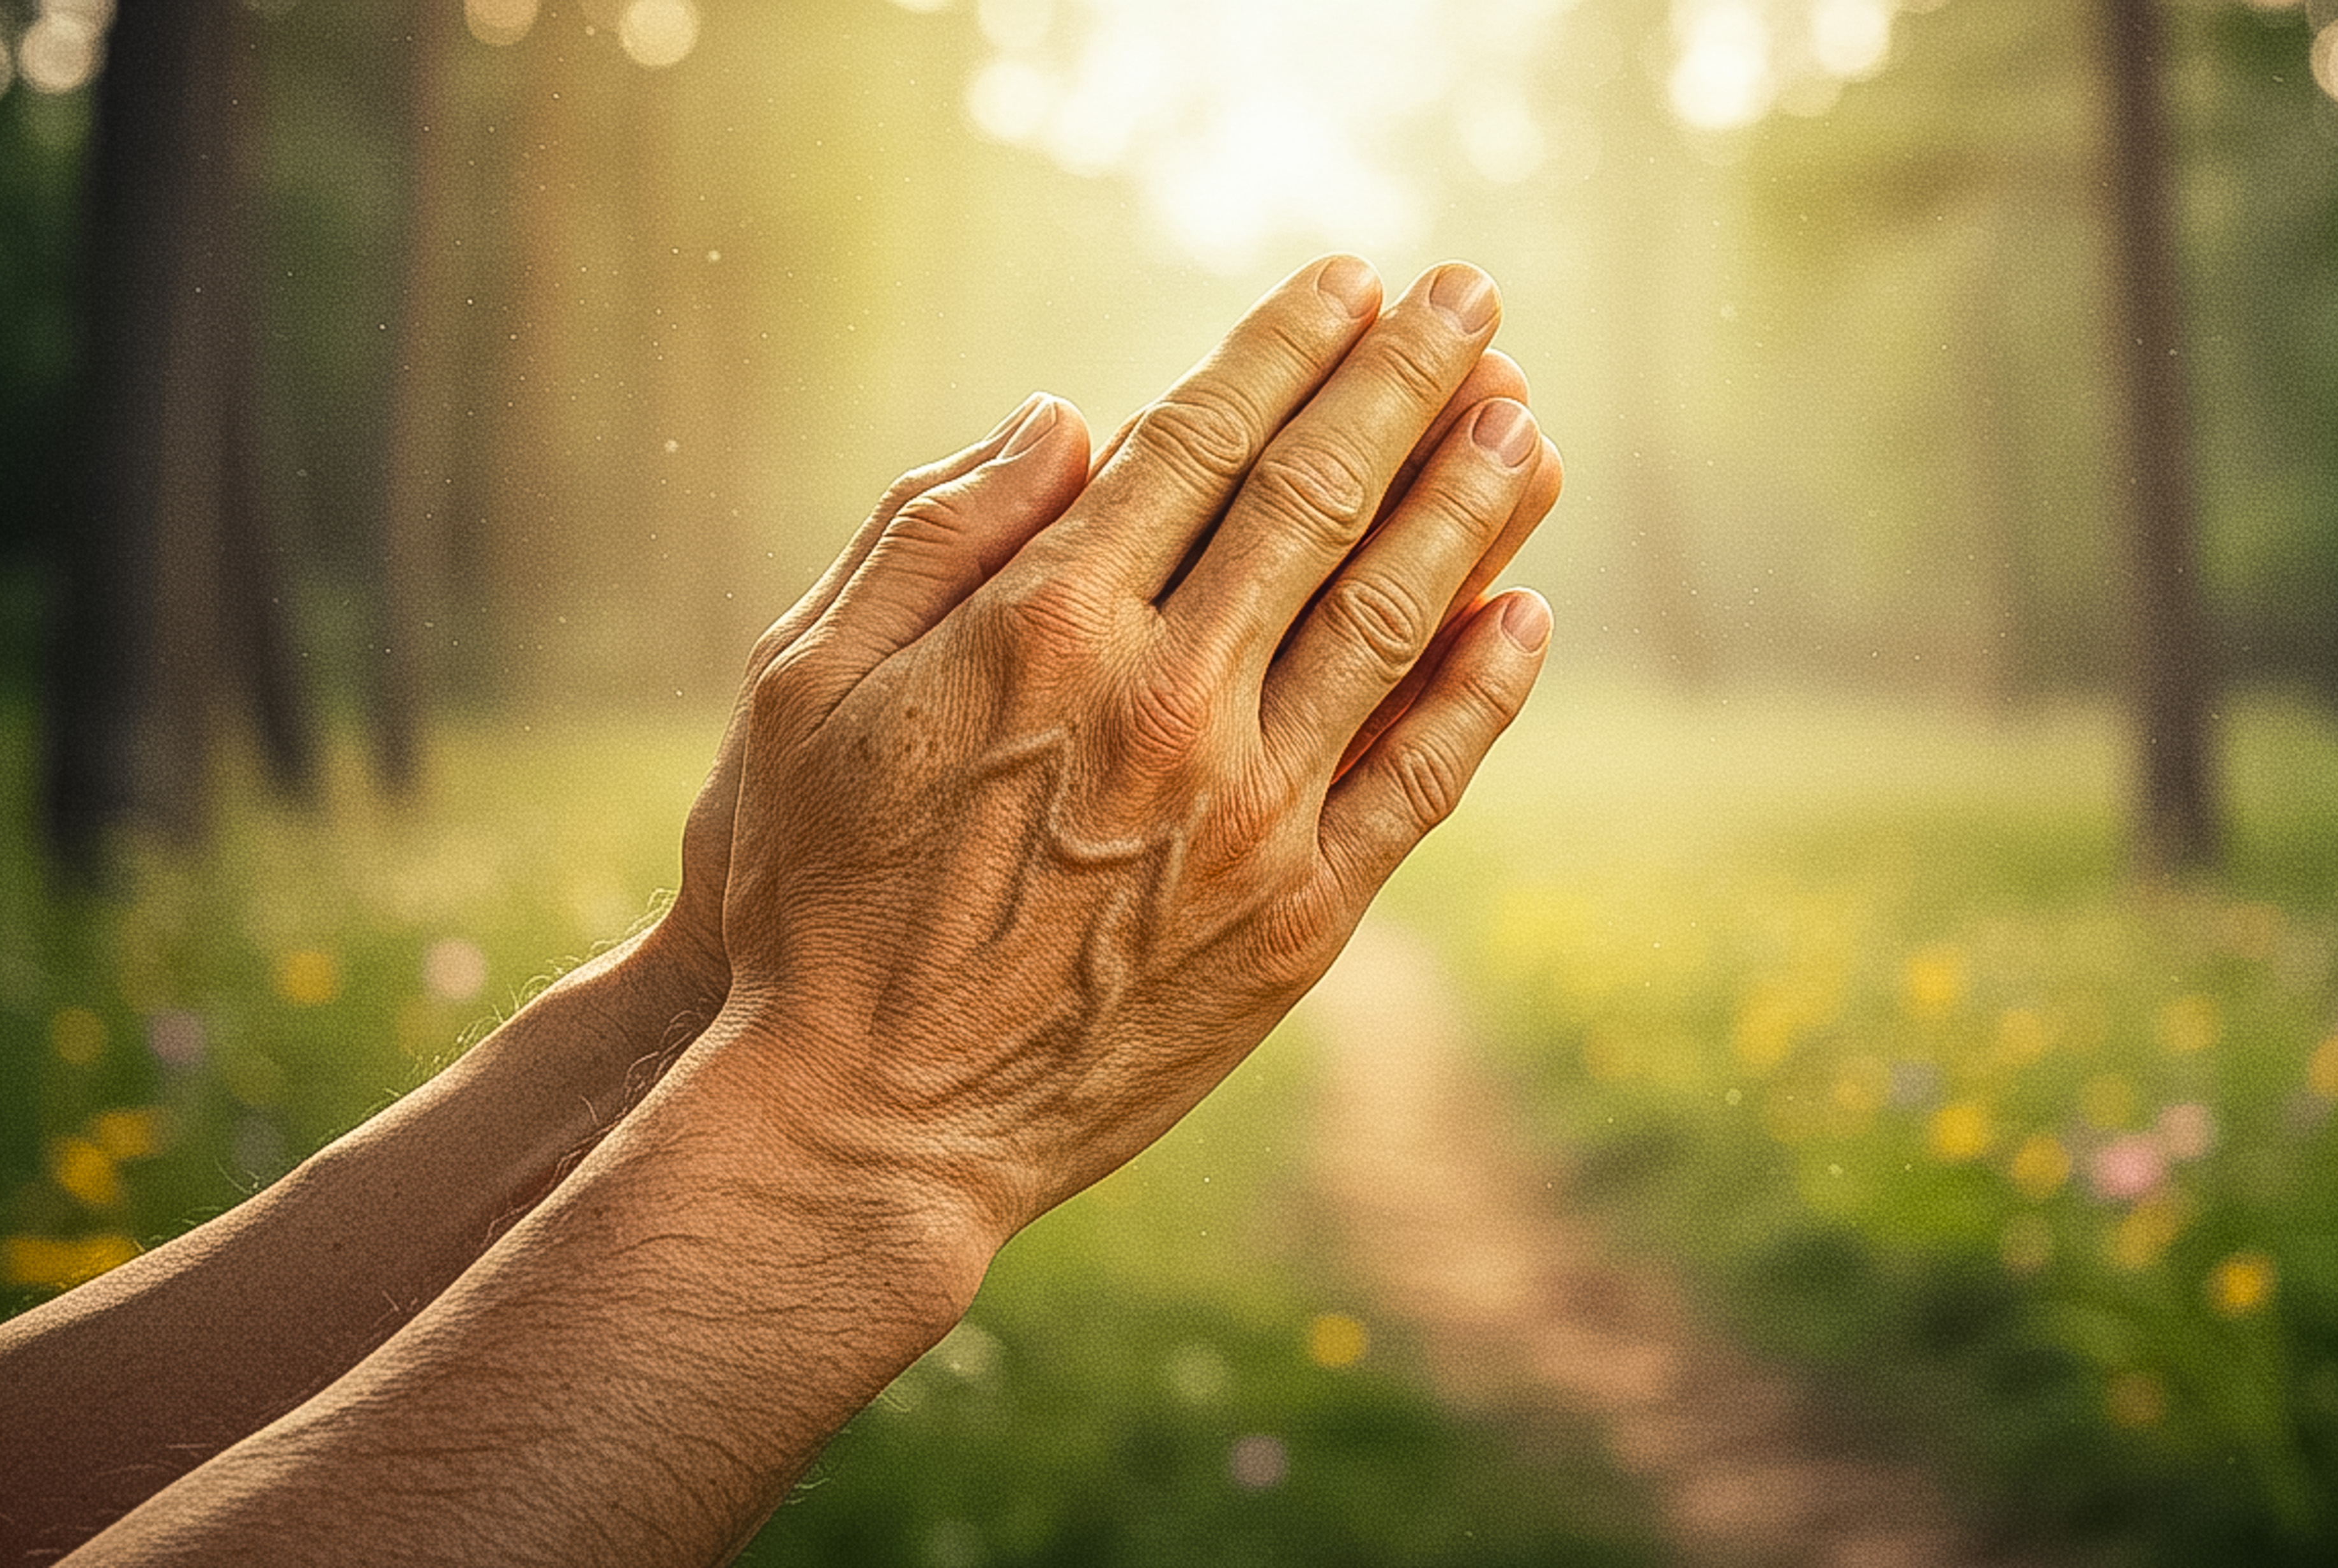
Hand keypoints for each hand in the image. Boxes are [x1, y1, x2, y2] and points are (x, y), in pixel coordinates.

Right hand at [652, 322, 1551, 1001]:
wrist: (867, 1121)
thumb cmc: (812, 894)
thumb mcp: (806, 682)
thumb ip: (928, 533)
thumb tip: (1062, 417)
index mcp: (1047, 621)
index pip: (1201, 440)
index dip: (1288, 347)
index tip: (1354, 282)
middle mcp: (1167, 696)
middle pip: (1322, 497)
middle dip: (1411, 380)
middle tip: (1475, 297)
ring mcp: (1249, 810)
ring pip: (1396, 618)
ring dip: (1476, 505)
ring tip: (1531, 418)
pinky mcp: (1299, 917)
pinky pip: (1421, 780)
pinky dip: (1483, 690)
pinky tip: (1525, 613)